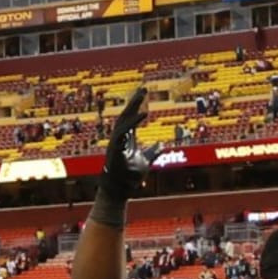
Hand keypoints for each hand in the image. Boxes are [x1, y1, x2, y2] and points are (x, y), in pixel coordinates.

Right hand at [100, 86, 152, 202]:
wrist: (120, 190)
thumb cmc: (129, 178)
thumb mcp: (146, 161)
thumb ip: (153, 152)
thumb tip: (161, 144)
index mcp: (125, 139)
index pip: (130, 119)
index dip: (136, 106)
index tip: (143, 95)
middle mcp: (119, 138)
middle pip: (126, 115)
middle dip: (134, 101)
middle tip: (144, 88)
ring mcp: (116, 142)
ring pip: (124, 119)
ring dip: (133, 106)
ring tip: (142, 95)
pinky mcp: (115, 148)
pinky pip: (124, 131)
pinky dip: (134, 122)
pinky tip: (144, 113)